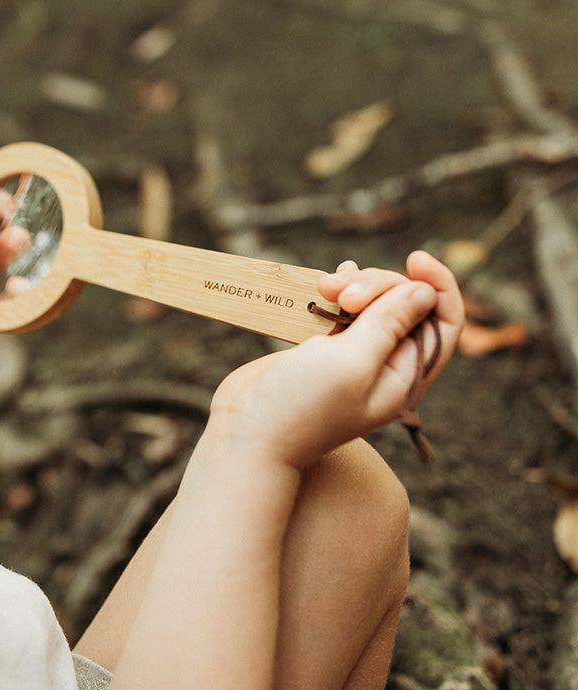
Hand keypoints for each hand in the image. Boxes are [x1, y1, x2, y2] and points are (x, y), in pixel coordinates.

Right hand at [209, 251, 462, 468]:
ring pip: (372, 302)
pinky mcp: (323, 347)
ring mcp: (353, 355)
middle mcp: (385, 366)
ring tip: (323, 287)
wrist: (247, 430)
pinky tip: (324, 284)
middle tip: (343, 295)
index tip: (415, 258)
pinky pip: (343, 309)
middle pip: (404, 304)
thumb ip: (390, 324)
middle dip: (378, 285)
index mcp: (404, 377)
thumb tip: (426, 290)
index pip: (444, 323)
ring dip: (353, 285)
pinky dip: (337, 291)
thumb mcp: (351, 362)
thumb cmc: (301, 405)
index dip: (438, 286)